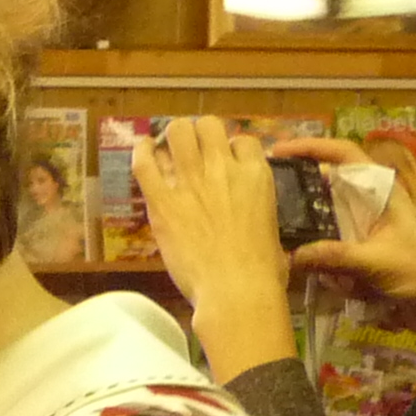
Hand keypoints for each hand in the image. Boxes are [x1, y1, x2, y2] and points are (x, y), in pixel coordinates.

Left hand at [134, 118, 301, 380]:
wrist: (236, 291)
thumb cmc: (263, 271)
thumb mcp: (272, 228)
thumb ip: (260, 209)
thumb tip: (256, 216)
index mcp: (255, 175)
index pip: (243, 140)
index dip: (232, 148)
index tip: (225, 161)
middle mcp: (223, 168)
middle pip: (208, 125)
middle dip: (200, 134)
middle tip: (193, 151)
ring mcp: (192, 182)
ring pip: (178, 132)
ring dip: (173, 137)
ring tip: (169, 149)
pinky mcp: (162, 201)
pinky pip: (145, 162)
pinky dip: (142, 152)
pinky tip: (143, 152)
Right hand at [266, 135, 415, 333]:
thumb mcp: (378, 261)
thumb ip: (335, 256)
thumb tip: (292, 255)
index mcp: (381, 192)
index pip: (344, 154)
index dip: (312, 147)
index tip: (279, 151)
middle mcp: (370, 205)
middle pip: (328, 184)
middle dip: (300, 189)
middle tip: (264, 195)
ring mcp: (364, 230)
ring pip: (324, 219)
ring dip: (304, 228)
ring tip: (272, 232)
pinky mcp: (360, 255)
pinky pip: (328, 249)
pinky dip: (314, 256)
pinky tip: (294, 264)